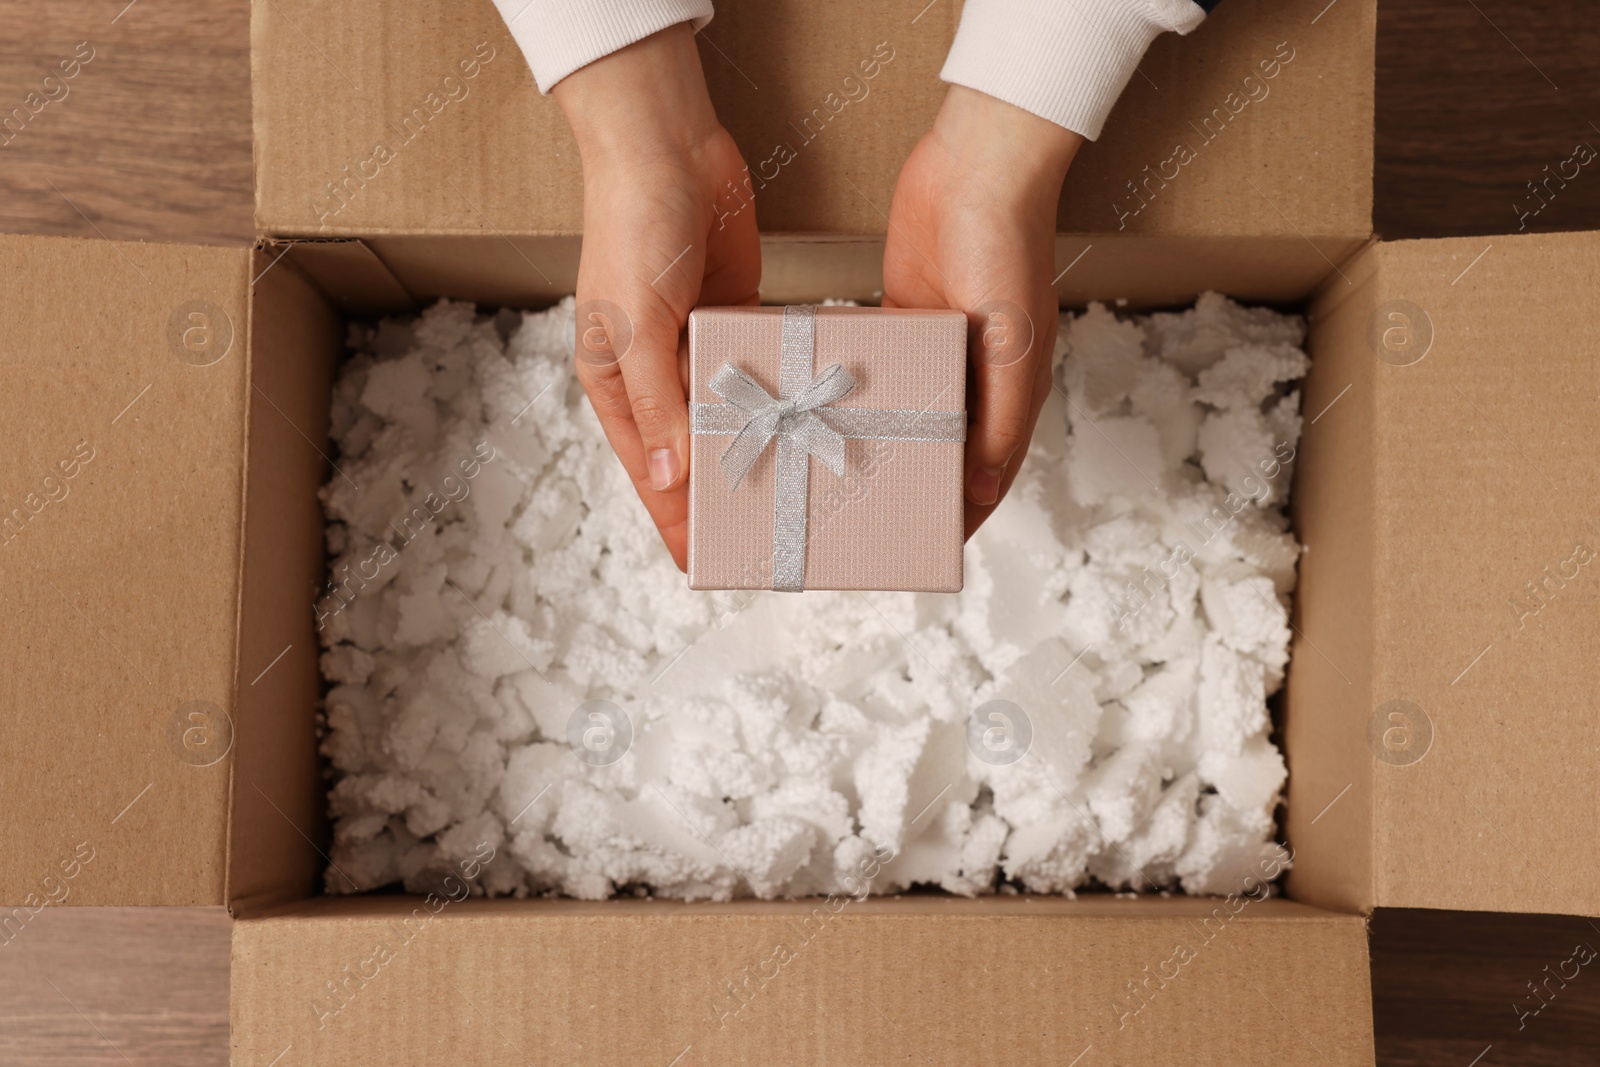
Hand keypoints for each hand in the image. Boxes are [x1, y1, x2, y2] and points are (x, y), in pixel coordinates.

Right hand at [553, 23, 759, 569]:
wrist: (665, 144)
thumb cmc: (632, 228)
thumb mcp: (636, 324)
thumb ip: (657, 402)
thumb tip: (670, 477)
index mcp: (614, 383)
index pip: (648, 471)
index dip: (675, 520)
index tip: (703, 566)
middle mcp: (655, 373)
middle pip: (693, 451)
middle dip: (724, 494)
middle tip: (766, 540)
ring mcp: (699, 344)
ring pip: (732, 416)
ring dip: (759, 450)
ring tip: (798, 495)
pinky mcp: (737, 314)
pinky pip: (761, 370)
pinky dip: (780, 398)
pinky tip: (810, 428)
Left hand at [882, 85, 1081, 536]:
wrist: (980, 164)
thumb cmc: (1009, 251)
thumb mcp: (1014, 348)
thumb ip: (1002, 421)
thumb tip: (983, 492)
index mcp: (1013, 391)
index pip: (987, 470)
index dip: (961, 511)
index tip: (926, 546)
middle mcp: (976, 375)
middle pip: (942, 446)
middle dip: (911, 481)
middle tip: (864, 516)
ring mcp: (937, 345)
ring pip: (907, 410)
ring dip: (879, 439)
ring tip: (837, 475)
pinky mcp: (903, 312)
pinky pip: (881, 366)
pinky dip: (860, 390)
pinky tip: (827, 414)